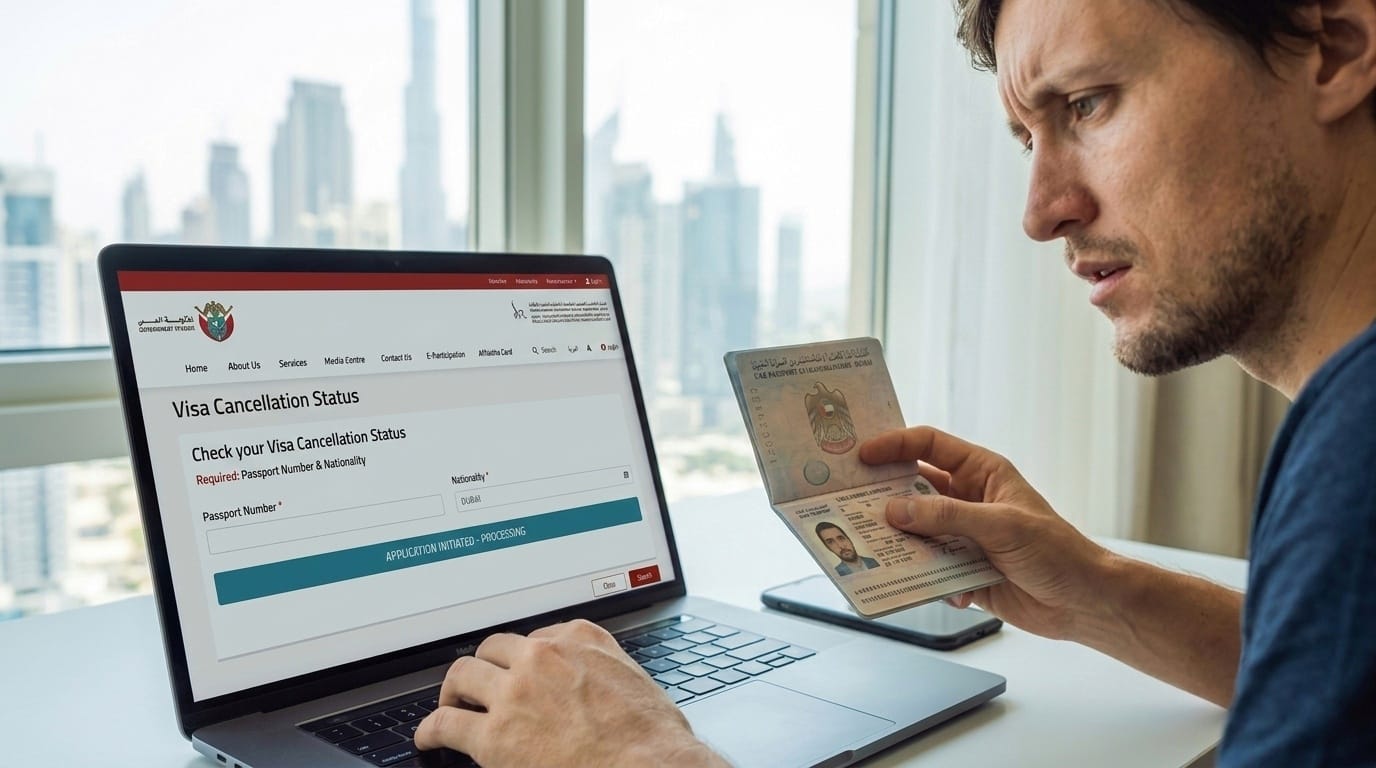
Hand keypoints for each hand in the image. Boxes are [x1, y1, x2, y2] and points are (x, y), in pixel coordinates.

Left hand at [414, 619, 723, 766]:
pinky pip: (446, 723)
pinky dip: (431, 729)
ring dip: (455, 689)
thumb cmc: (652, 737)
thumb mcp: (633, 681)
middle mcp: (542, 657)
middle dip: (486, 665)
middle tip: (481, 683)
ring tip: (451, 702)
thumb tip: (595, 685)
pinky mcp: (495, 737)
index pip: (537, 635)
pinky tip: (428, 737)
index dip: (525, 657)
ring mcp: (516, 694)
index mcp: (580, 639)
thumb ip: (603, 670)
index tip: (521, 667)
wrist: (649, 767)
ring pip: (463, 675)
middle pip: (494, 648)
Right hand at [859, 426, 1115, 640]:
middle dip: (884, 495)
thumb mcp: (1000, 525)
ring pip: (917, 531)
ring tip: (873, 547)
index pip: (930, 445)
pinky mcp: (962, 571)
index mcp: (982, 473)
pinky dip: (925, 578)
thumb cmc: (1057, 552)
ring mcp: (964, 536)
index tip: (862, 455)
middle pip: (914, 488)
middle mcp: (969, 500)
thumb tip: (896, 510)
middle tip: (848, 500)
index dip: (895, 445)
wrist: (1085, 603)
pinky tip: (936, 587)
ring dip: (899, 541)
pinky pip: (928, 569)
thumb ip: (946, 516)